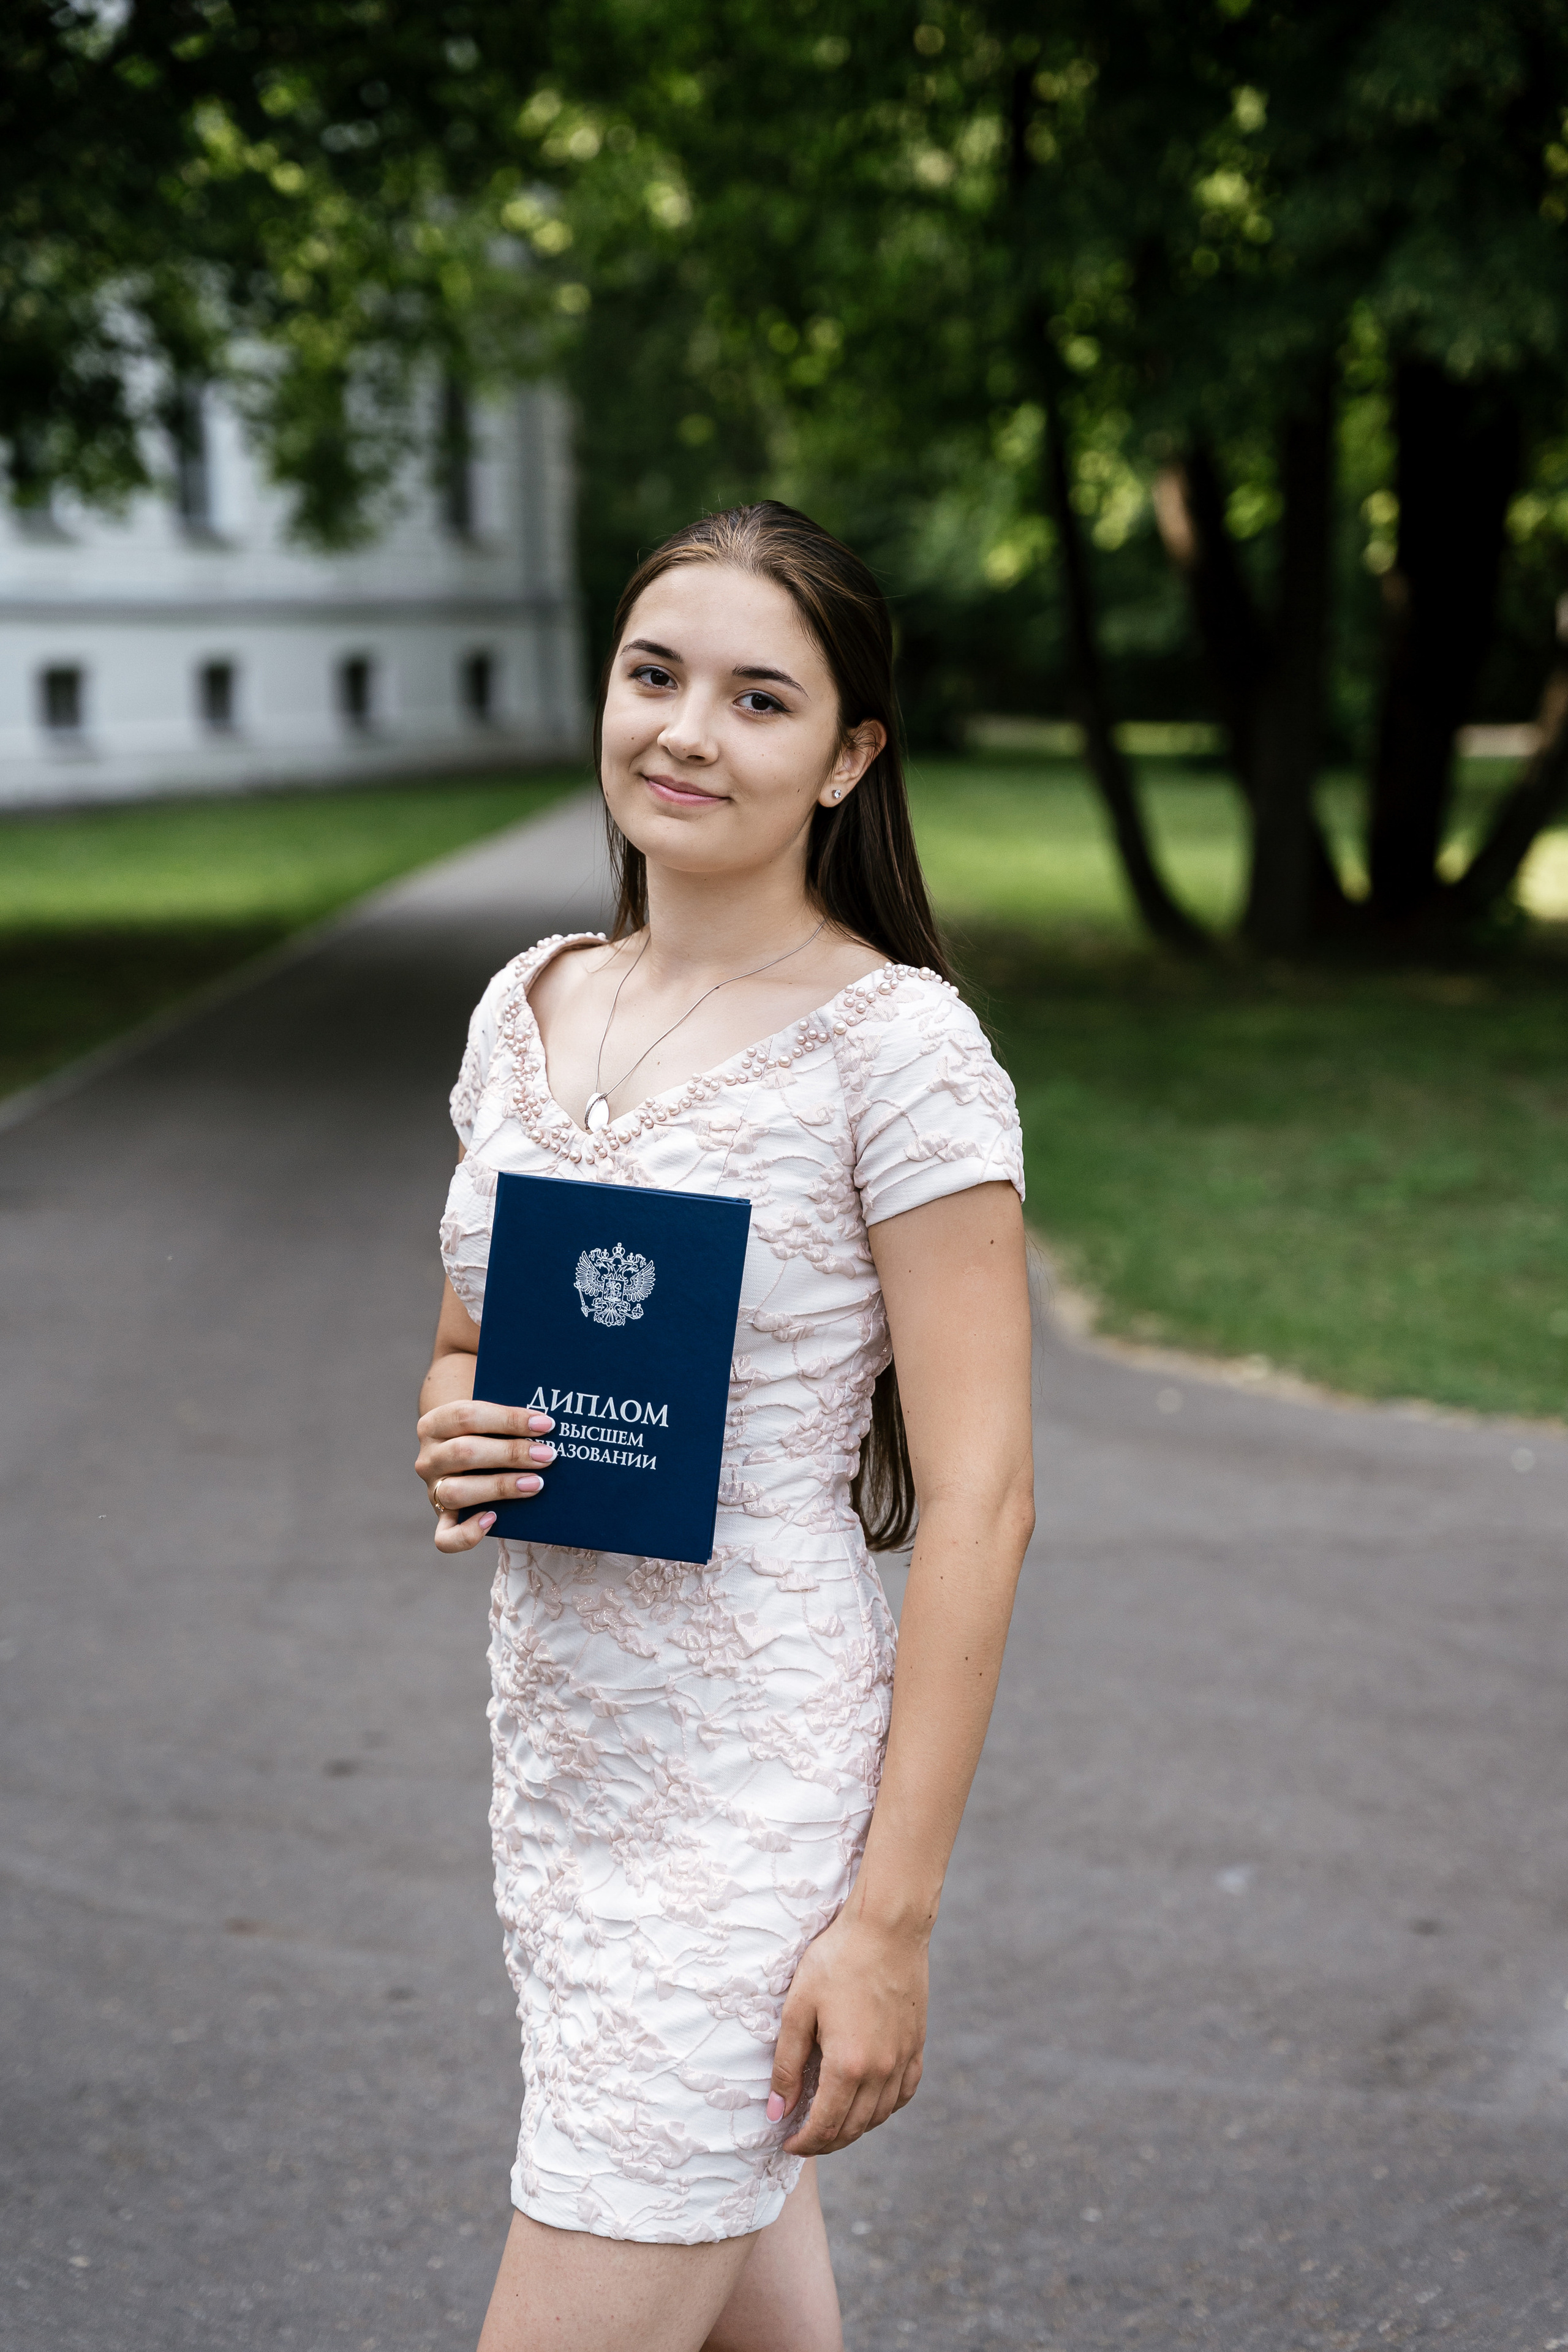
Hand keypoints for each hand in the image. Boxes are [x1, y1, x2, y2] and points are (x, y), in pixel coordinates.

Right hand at [414, 1398, 555, 1554]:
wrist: (460, 1456)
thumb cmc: (484, 1433)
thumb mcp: (487, 1420)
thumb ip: (507, 1421)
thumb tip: (547, 1427)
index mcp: (435, 1424)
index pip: (467, 1416)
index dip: (508, 1419)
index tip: (545, 1425)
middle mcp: (428, 1458)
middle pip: (463, 1452)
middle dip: (511, 1453)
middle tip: (547, 1455)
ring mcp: (432, 1491)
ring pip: (456, 1492)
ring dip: (500, 1487)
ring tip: (535, 1483)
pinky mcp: (442, 1519)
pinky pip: (445, 1538)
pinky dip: (468, 1534)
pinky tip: (494, 1519)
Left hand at [767, 1907, 927, 2156]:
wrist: (887, 1927)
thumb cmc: (837, 1959)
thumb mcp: (798, 2008)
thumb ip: (786, 2065)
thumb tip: (775, 2111)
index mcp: (848, 2065)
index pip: (825, 2127)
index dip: (803, 2143)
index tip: (786, 2143)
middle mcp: (881, 2071)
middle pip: (852, 2128)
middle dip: (824, 2142)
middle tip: (802, 2138)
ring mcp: (903, 2059)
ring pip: (878, 2116)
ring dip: (852, 2129)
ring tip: (829, 2123)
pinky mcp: (916, 2044)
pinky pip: (903, 2094)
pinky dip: (884, 2109)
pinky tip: (869, 2104)